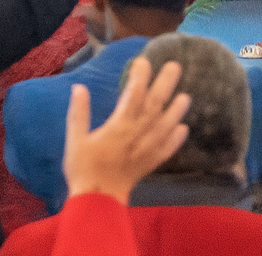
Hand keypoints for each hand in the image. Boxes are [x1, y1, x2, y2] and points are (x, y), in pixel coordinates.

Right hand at [63, 56, 190, 204]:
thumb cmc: (84, 168)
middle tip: (175, 66)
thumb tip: (79, 87)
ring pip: (165, 125)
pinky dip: (176, 139)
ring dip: (176, 110)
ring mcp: (147, 149)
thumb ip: (79, 113)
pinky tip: (183, 129)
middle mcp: (137, 134)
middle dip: (165, 84)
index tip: (143, 61)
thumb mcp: (75, 139)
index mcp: (119, 126)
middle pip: (155, 105)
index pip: (133, 95)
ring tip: (186, 96)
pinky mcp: (150, 163)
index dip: (140, 77)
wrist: (98, 200)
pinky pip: (167, 149)